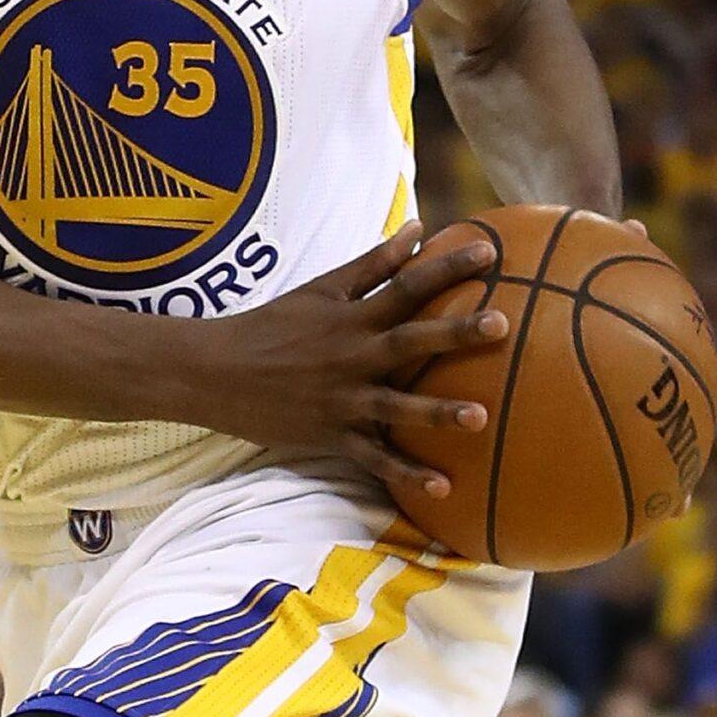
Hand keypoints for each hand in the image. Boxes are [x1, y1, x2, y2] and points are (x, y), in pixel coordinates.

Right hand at [185, 222, 505, 507]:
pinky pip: (374, 458)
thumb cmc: (273, 325)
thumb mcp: (321, 289)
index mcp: (349, 318)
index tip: (488, 251)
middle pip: (409, 342)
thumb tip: (420, 228)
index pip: (403, 286)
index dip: (445, 267)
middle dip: (454, 333)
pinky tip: (443, 488)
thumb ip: (373, 264)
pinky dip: (406, 475)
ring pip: (395, 406)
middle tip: (500, 324)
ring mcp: (341, 400)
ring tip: (479, 416)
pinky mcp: (331, 436)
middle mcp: (350, 357)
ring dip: (436, 412)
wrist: (215, 372)